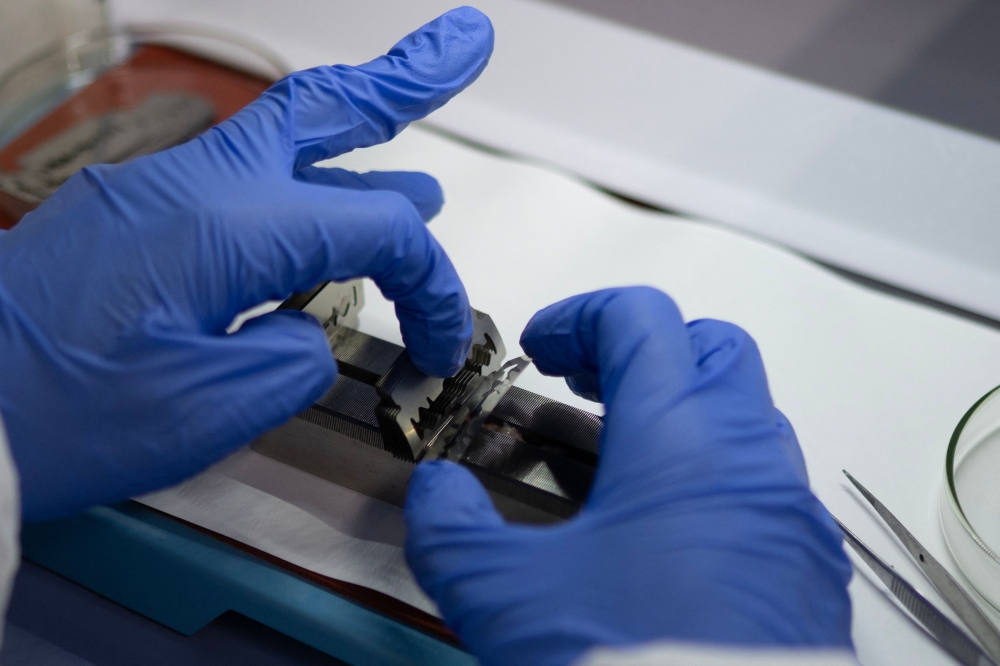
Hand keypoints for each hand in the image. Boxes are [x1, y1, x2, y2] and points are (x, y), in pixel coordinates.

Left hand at [0, 7, 493, 519]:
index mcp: (224, 226)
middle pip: (323, 109)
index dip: (429, 285)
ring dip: (357, 120)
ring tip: (409, 102)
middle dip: (405, 78)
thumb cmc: (54, 416)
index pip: (374, 229)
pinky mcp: (135, 215)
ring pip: (281, 134)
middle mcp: (191, 185)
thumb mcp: (203, 411)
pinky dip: (299, 172)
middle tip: (464, 43)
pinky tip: (322, 194)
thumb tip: (306, 332)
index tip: (437, 342)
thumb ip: (291, 361)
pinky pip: (238, 176)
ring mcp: (156, 190)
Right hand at [405, 287, 852, 665]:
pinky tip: (669, 536)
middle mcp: (750, 459)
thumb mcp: (505, 597)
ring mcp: (792, 513)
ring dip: (684, 414)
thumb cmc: (630, 664)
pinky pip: (768, 487)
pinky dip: (717, 477)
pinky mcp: (811, 567)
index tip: (540, 350)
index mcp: (680, 438)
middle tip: (587, 389)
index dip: (579, 317)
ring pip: (747, 416)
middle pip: (711, 347)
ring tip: (620, 462)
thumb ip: (451, 530)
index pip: (640, 319)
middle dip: (644, 350)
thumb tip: (436, 493)